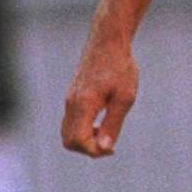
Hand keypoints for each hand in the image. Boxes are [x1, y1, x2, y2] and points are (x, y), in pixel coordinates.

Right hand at [61, 35, 137, 156]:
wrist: (108, 40)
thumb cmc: (120, 67)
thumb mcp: (124, 97)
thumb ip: (113, 123)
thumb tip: (104, 148)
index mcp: (83, 104)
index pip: (78, 141)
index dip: (94, 151)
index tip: (112, 148)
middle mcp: (71, 104)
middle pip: (69, 141)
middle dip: (87, 148)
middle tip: (109, 143)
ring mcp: (69, 99)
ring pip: (67, 132)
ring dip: (84, 139)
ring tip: (106, 132)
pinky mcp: (72, 95)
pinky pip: (71, 122)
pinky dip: (82, 130)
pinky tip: (101, 122)